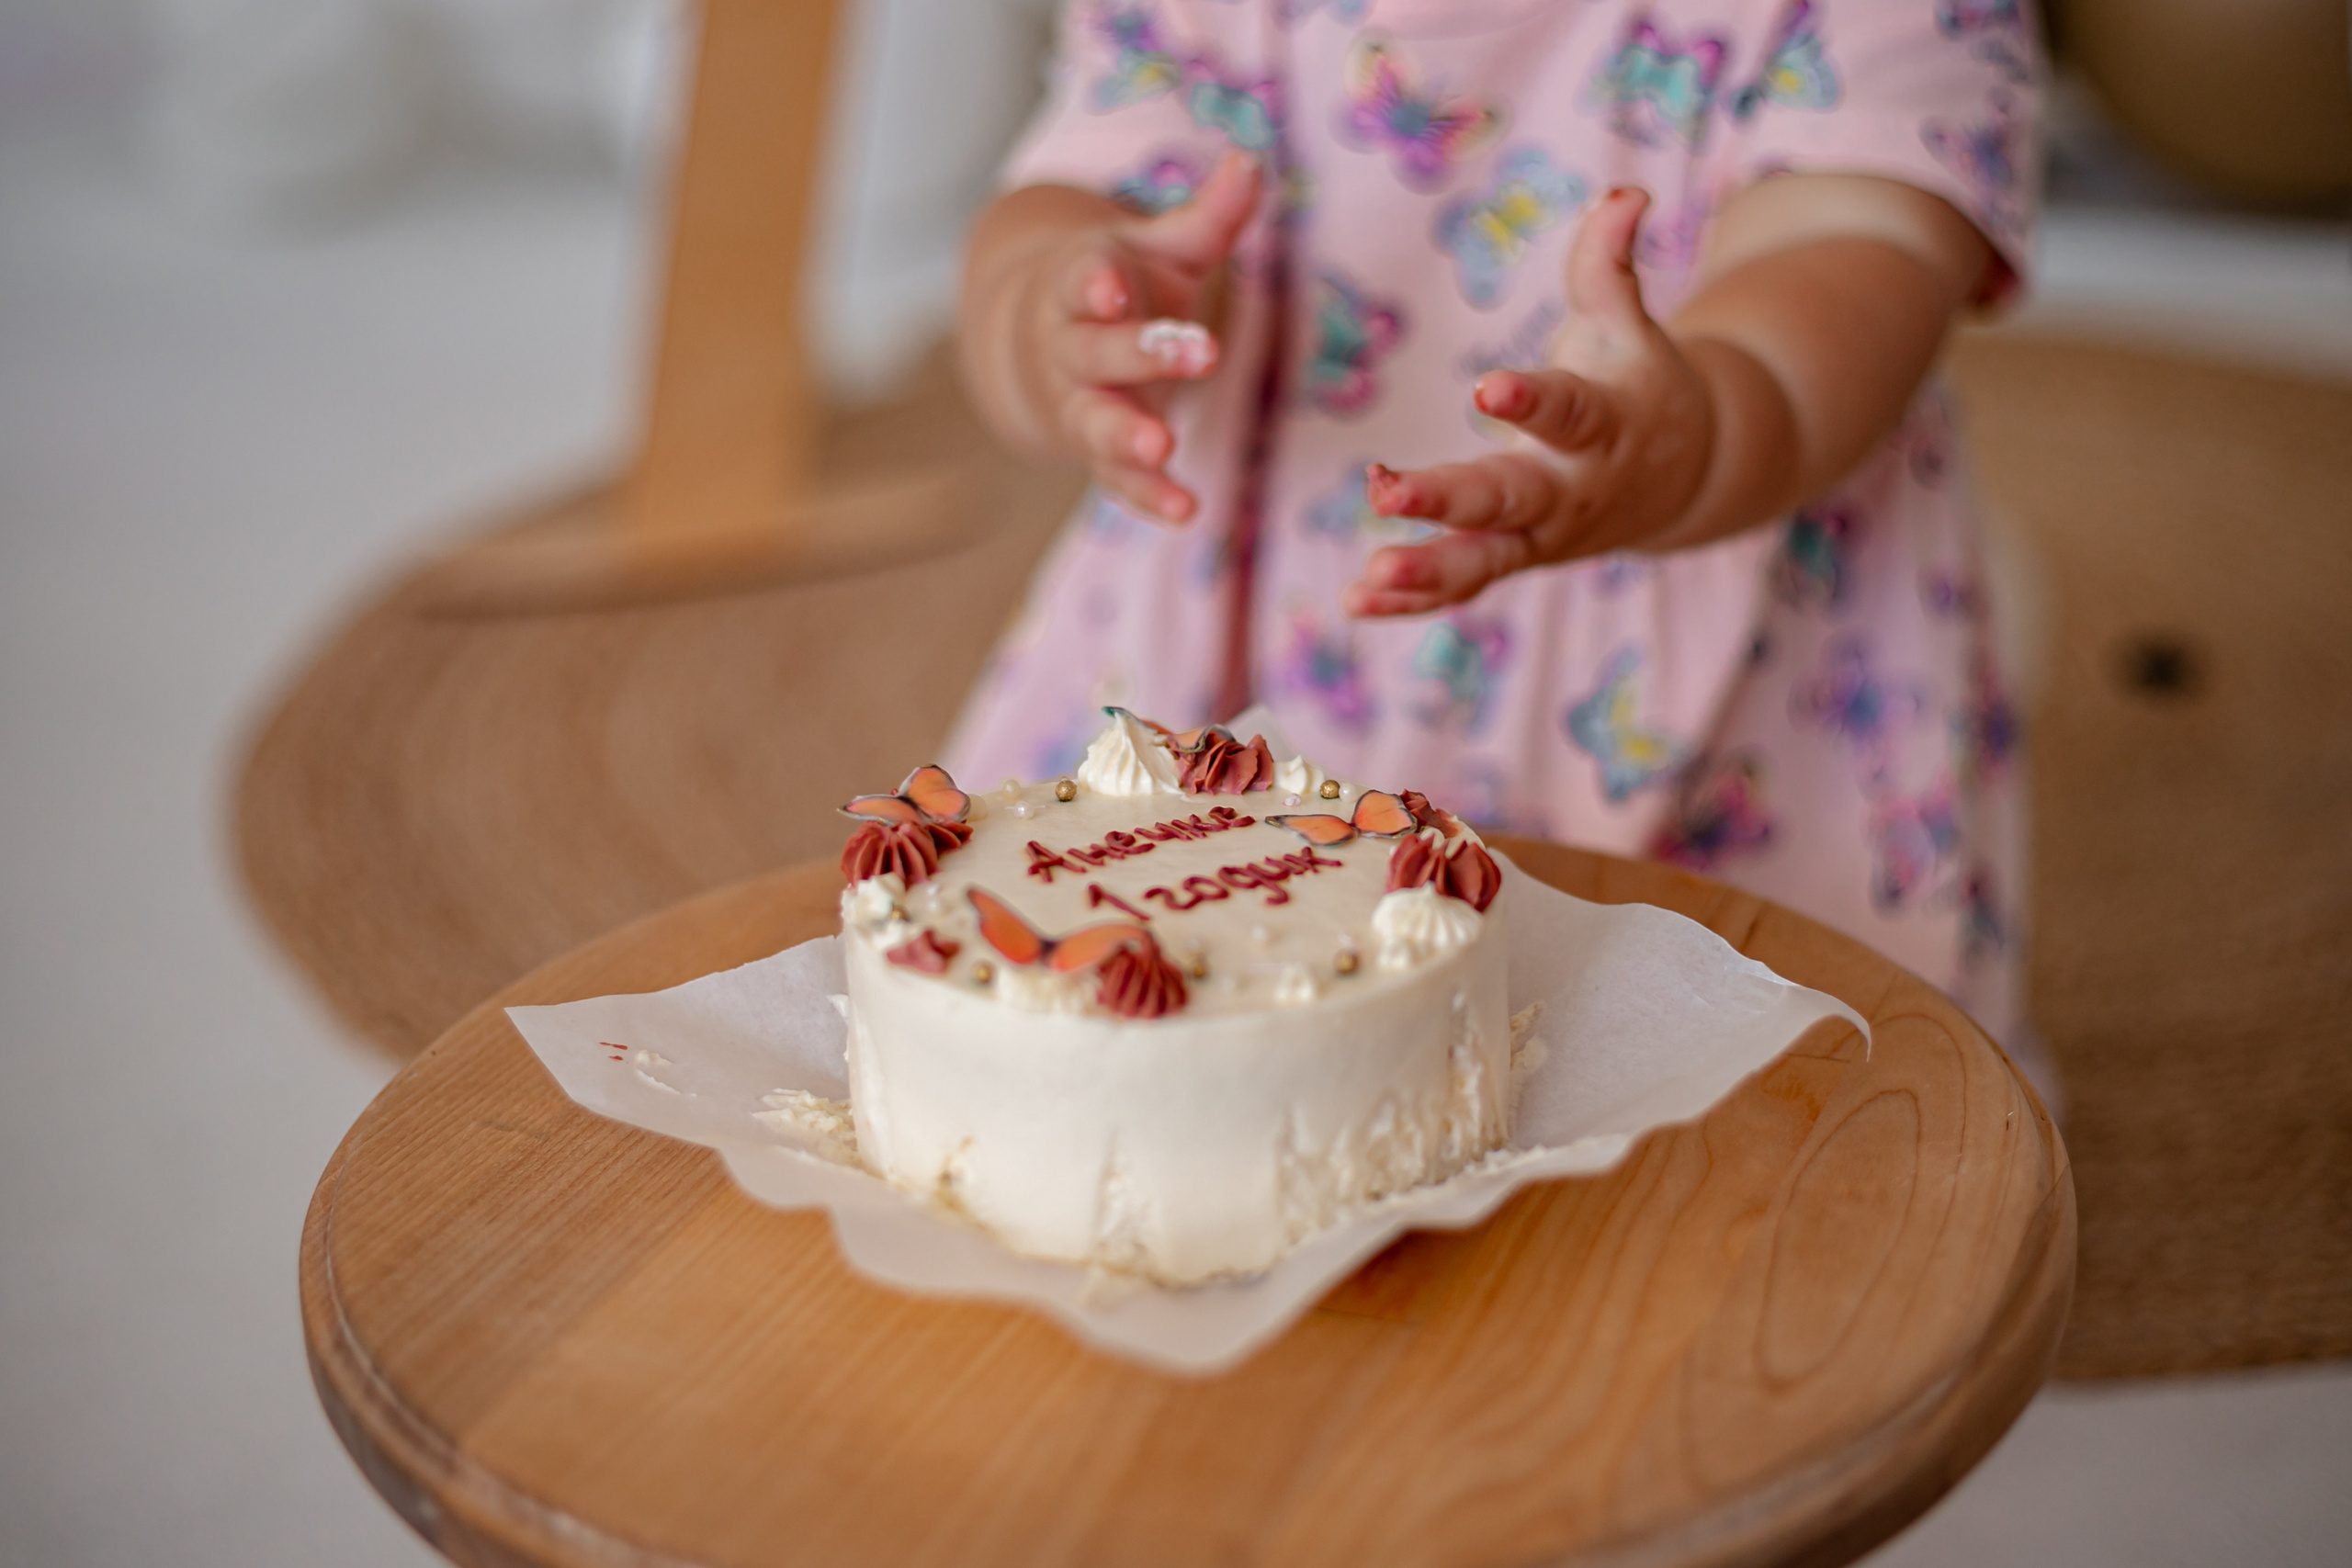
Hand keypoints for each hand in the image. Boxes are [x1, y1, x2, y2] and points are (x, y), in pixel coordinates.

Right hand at [962, 152, 1260, 522]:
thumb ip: (1207, 217)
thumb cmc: (1121, 288)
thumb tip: (1251, 162)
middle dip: (1139, 353)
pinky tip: (1187, 510)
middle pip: (1093, 353)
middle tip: (1203, 351)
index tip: (1112, 287)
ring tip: (1161, 446)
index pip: (1081, 279)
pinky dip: (1148, 496)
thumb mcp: (1160, 247)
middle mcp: (1070, 347)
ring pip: (1093, 422)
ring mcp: (1080, 404)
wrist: (1043, 348)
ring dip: (1125, 437)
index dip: (1095, 284)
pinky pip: (1116, 481)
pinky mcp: (1096, 451)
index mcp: (1080, 284)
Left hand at [1343, 187, 1719, 616]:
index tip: (1487, 389)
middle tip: (1386, 493)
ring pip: (1484, 560)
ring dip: (1426, 570)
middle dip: (1448, 499)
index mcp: (1599, 424)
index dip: (1529, 401)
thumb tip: (1624, 194)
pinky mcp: (1516, 558)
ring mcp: (1541, 535)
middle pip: (1508, 498)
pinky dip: (1412, 600)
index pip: (1564, 411)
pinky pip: (1464, 586)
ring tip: (1368, 574)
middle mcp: (1570, 489)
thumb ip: (1609, 264)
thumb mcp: (1626, 322)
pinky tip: (1354, 600)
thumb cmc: (1637, 382)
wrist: (1685, 475)